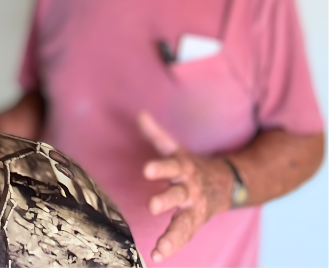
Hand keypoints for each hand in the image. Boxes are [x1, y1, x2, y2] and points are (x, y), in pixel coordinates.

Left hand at [138, 111, 233, 262]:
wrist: (228, 183)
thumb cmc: (192, 166)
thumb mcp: (176, 149)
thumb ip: (157, 135)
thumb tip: (140, 114)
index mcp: (184, 168)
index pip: (171, 165)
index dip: (159, 167)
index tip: (146, 170)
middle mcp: (190, 190)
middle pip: (178, 195)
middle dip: (166, 201)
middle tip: (152, 206)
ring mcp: (194, 209)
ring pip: (184, 223)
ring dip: (172, 236)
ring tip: (159, 249)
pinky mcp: (194, 223)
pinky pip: (183, 236)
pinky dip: (171, 247)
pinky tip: (157, 256)